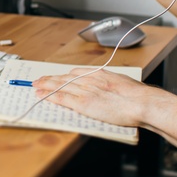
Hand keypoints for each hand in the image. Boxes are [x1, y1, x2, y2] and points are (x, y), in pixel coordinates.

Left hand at [32, 68, 148, 127]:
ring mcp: (85, 91)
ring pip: (60, 85)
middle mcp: (89, 79)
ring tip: (35, 85)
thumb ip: (112, 83)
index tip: (57, 76)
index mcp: (99, 74)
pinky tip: (41, 95)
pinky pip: (62, 98)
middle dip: (50, 79)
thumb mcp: (122, 82)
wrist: (141, 102)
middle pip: (64, 77)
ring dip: (46, 85)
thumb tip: (111, 85)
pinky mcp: (83, 103)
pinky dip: (50, 96)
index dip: (64, 75)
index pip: (76, 73)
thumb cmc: (138, 96)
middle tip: (39, 79)